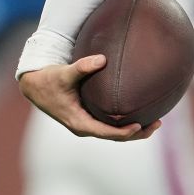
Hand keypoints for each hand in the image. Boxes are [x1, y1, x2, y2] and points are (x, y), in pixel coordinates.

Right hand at [18, 55, 159, 140]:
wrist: (36, 85)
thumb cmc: (50, 79)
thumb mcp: (64, 73)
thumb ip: (82, 67)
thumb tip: (102, 58)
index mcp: (79, 121)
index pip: (105, 132)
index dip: (123, 131)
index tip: (139, 125)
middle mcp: (84, 126)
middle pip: (114, 136)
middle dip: (137, 133)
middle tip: (157, 124)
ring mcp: (88, 124)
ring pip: (115, 132)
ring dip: (135, 130)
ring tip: (156, 122)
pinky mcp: (90, 118)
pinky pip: (111, 125)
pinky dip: (126, 123)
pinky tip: (143, 113)